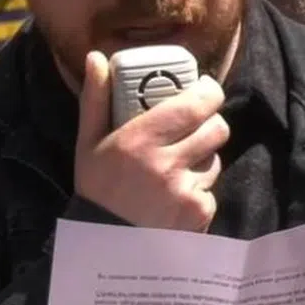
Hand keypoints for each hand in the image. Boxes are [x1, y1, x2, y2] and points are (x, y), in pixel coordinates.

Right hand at [73, 50, 226, 230]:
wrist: (102, 246)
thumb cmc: (95, 189)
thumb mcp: (87, 143)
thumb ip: (95, 98)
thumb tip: (97, 57)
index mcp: (140, 140)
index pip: (196, 104)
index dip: (209, 92)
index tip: (203, 89)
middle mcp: (167, 163)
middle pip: (216, 128)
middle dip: (208, 123)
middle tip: (193, 126)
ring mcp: (186, 190)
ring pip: (214, 160)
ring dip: (202, 158)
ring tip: (177, 167)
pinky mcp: (198, 213)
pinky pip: (210, 191)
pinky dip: (197, 191)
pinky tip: (174, 197)